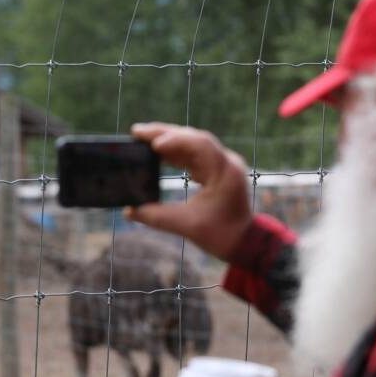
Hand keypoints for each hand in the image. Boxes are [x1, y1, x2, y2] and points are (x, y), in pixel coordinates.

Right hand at [126, 122, 251, 261]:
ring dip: (168, 139)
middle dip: (164, 133)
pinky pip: (194, 153)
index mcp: (225, 172)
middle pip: (193, 137)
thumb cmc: (222, 236)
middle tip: (137, 131)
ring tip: (142, 138)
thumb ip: (156, 217)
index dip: (175, 140)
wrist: (247, 244)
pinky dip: (175, 151)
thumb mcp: (187, 226)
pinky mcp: (216, 170)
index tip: (153, 144)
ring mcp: (222, 164)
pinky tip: (157, 152)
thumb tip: (129, 211)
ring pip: (192, 142)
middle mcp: (226, 162)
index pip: (200, 144)